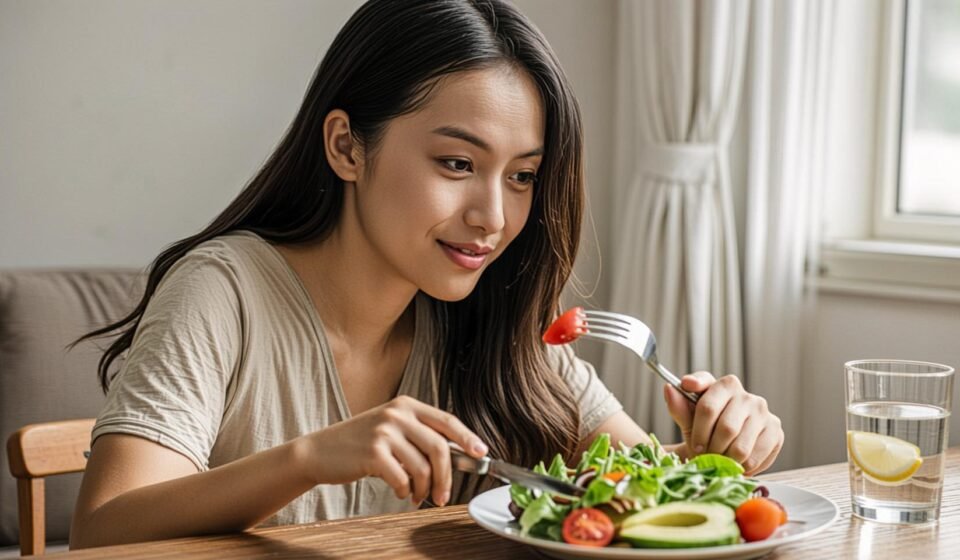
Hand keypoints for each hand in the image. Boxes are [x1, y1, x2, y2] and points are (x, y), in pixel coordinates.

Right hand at [302, 395, 487, 506]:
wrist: (319, 451)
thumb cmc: (358, 444)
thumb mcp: (390, 429)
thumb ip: (418, 436)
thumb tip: (456, 457)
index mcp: (406, 405)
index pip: (446, 420)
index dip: (468, 437)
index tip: (481, 452)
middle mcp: (397, 414)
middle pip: (440, 447)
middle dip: (447, 477)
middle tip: (443, 496)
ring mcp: (384, 431)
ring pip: (423, 468)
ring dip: (424, 489)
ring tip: (416, 496)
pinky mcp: (373, 452)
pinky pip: (402, 479)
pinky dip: (404, 491)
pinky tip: (399, 492)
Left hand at [663, 372, 782, 474]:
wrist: (722, 447)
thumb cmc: (703, 430)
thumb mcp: (687, 419)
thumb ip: (678, 406)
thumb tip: (668, 388)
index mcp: (724, 386)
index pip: (709, 405)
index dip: (699, 429)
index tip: (694, 444)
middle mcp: (747, 396)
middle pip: (726, 429)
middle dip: (711, 448)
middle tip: (705, 456)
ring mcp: (763, 413)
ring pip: (741, 446)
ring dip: (726, 460)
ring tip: (719, 460)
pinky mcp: (776, 431)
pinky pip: (755, 458)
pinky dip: (741, 467)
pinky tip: (735, 463)